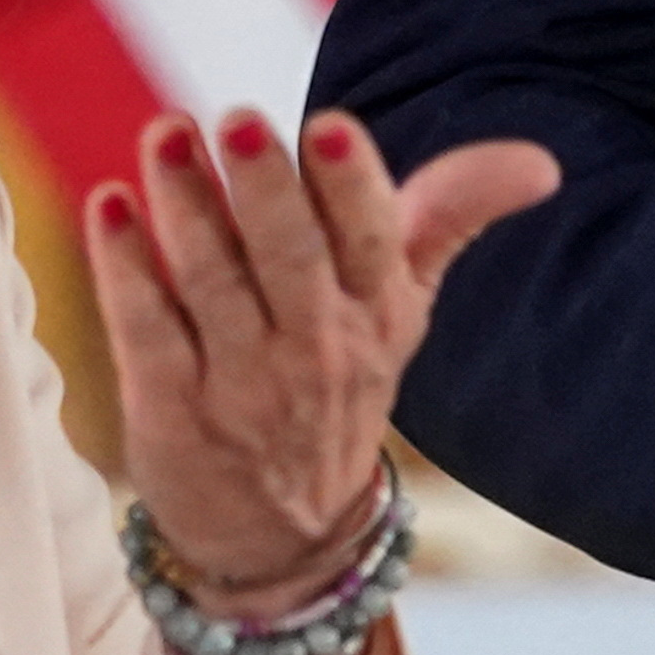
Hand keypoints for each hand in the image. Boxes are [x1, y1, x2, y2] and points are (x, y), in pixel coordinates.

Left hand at [85, 108, 557, 599]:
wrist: (279, 535)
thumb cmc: (338, 377)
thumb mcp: (404, 305)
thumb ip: (451, 216)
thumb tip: (543, 162)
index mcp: (377, 312)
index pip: (373, 239)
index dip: (351, 182)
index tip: (330, 123)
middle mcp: (315, 350)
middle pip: (290, 257)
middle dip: (264, 187)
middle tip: (237, 119)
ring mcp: (240, 384)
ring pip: (212, 282)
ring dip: (185, 205)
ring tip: (163, 134)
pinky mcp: (170, 410)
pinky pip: (147, 330)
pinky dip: (126, 268)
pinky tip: (111, 207)